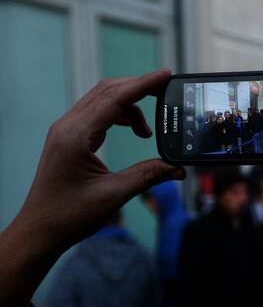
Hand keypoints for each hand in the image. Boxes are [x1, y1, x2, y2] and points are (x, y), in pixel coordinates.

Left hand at [14, 69, 184, 252]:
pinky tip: (132, 132)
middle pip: (107, 91)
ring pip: (102, 101)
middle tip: (165, 92)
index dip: (143, 84)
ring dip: (129, 106)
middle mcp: (68, 127)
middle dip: (138, 88)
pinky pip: (96, 114)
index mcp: (76, 136)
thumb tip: (178, 168)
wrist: (40, 231)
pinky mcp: (68, 139)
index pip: (114, 98)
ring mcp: (66, 131)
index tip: (165, 75)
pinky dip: (118, 116)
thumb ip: (148, 175)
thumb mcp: (114, 195)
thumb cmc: (69, 215)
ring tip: (148, 130)